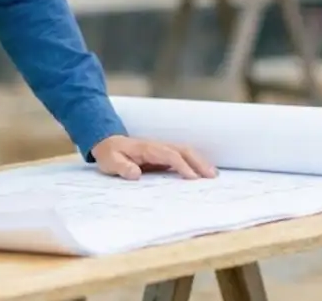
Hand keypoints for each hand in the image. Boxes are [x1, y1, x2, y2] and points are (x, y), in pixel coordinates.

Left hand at [90, 135, 217, 179]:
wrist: (107, 143)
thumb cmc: (110, 154)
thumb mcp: (110, 161)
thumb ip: (121, 167)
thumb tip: (135, 173)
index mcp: (147, 148)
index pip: (169, 155)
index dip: (182, 165)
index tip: (193, 178)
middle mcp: (158, 147)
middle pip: (184, 150)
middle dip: (199, 162)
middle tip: (212, 176)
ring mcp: (162, 150)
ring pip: (186, 152)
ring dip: (200, 162)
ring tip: (214, 176)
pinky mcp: (163, 156)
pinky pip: (183, 158)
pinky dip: (195, 164)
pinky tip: (203, 174)